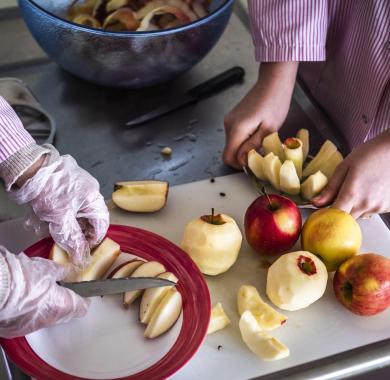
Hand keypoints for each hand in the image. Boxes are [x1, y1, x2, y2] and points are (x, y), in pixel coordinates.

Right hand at [0, 247, 88, 337]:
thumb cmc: (24, 278)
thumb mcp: (48, 268)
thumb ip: (61, 271)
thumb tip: (66, 271)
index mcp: (62, 306)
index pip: (82, 308)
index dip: (84, 300)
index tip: (84, 294)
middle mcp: (49, 320)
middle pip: (65, 315)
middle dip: (65, 304)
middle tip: (61, 291)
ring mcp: (31, 327)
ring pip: (46, 319)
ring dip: (46, 309)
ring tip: (39, 294)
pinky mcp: (15, 330)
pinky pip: (28, 322)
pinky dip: (28, 314)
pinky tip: (23, 302)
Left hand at [9, 147, 108, 267]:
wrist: (32, 168)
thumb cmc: (48, 191)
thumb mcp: (61, 220)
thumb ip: (73, 239)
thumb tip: (81, 256)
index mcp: (94, 198)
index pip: (101, 224)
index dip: (93, 239)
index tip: (82, 248)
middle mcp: (92, 189)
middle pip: (92, 217)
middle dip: (81, 230)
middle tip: (70, 239)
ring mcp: (82, 183)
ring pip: (82, 209)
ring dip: (73, 221)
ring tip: (59, 227)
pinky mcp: (72, 180)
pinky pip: (75, 200)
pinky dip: (68, 211)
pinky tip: (56, 215)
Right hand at [223, 62, 297, 168]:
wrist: (273, 82)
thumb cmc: (275, 102)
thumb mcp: (269, 130)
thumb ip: (253, 147)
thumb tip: (242, 161)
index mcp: (237, 129)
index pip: (228, 157)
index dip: (239, 165)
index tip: (253, 163)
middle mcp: (229, 125)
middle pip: (230, 151)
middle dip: (244, 155)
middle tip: (262, 149)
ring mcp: (229, 120)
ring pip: (233, 144)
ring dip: (246, 146)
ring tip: (262, 137)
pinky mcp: (233, 118)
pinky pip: (236, 136)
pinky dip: (245, 139)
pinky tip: (258, 131)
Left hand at [312, 130, 389, 217]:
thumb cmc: (371, 154)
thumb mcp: (344, 167)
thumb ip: (330, 188)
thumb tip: (315, 202)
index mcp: (352, 194)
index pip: (334, 216)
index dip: (326, 214)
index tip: (323, 210)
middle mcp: (366, 204)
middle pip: (346, 218)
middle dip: (341, 210)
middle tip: (343, 194)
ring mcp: (379, 207)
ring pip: (360, 215)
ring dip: (356, 206)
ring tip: (361, 187)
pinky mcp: (389, 207)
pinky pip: (373, 211)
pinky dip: (369, 203)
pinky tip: (372, 189)